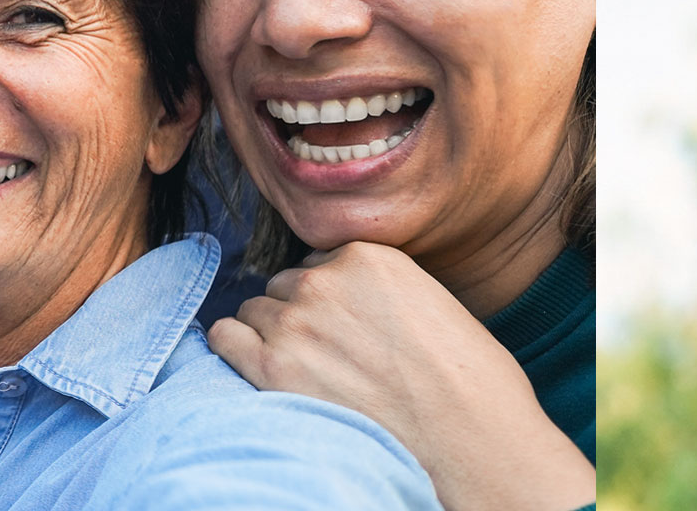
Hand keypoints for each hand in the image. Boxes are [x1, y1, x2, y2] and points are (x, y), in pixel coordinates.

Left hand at [207, 242, 591, 510]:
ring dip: (271, 334)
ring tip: (306, 370)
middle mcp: (324, 281)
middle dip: (301, 315)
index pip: (320, 263)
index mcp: (367, 257)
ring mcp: (295, 323)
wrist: (471, 439)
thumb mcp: (431, 302)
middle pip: (285, 286)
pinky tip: (259, 368)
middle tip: (330, 354)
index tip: (347, 327)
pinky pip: (225, 337)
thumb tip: (349, 302)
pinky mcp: (272, 368)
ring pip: (255, 311)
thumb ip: (378, 290)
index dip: (331, 298)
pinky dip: (235, 348)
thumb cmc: (469, 381)